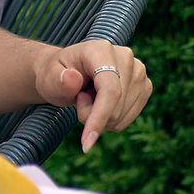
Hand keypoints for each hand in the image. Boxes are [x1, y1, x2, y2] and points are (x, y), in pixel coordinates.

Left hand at [36, 40, 152, 152]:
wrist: (67, 73)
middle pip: (116, 106)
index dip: (100, 117)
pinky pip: (129, 118)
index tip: (86, 143)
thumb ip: (57, 80)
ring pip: (122, 116)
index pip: (110, 90)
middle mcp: (125, 57)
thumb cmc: (56, 76)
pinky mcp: (145, 86)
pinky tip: (102, 103)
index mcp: (101, 50)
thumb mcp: (48, 78)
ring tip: (90, 97)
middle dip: (93, 116)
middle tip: (79, 99)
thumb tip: (72, 79)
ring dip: (102, 117)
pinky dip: (112, 120)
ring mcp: (138, 72)